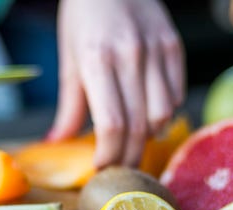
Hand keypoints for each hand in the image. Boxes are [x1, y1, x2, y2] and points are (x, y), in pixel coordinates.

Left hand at [49, 0, 184, 168]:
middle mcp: (131, 56)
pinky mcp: (174, 46)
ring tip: (133, 141)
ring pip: (162, 115)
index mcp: (97, 60)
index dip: (108, 154)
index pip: (110, 123)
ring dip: (147, 137)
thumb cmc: (83, 18)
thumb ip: (68, 105)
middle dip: (127, 157)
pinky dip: (164, 114)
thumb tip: (57, 141)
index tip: (100, 167)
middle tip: (118, 168)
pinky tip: (149, 114)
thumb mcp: (69, 58)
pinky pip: (176, 95)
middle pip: (137, 126)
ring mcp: (157, 51)